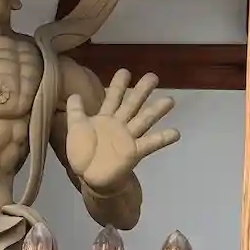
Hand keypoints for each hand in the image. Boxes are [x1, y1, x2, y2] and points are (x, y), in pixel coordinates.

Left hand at [64, 70, 179, 190]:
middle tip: (153, 76)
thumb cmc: (83, 153)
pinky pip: (150, 143)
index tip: (126, 71)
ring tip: (170, 100)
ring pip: (144, 120)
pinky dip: (163, 138)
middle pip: (132, 104)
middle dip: (142, 90)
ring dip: (156, 110)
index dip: (118, 85)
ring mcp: (128, 138)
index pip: (113, 98)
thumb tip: (73, 94)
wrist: (91, 179)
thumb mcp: (76, 129)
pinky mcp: (134, 152)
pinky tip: (176, 133)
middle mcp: (120, 125)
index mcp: (105, 118)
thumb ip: (75, 112)